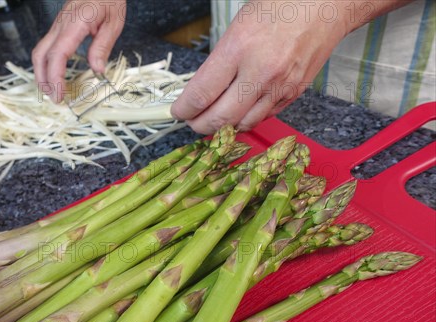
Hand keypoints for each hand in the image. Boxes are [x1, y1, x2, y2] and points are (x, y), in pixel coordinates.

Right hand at [32, 0, 125, 102]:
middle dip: (43, 79)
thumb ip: (102, 46)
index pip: (57, 54)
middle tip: (55, 98)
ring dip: (42, 73)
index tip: (59, 94)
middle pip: (40, 55)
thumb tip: (96, 70)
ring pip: (40, 51)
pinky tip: (56, 73)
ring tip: (53, 90)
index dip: (55, 77)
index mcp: (74, 24)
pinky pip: (47, 46)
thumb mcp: (113, 22)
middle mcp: (60, 24)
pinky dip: (48, 63)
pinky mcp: (59, 26)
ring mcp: (57, 25)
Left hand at [171, 0, 351, 133]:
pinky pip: (264, 117)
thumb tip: (202, 88)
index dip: (184, 109)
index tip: (178, 112)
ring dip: (223, 126)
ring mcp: (279, 86)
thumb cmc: (281, 6)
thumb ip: (220, 60)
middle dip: (200, 126)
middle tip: (192, 122)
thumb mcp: (238, 26)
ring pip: (243, 123)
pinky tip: (239, 112)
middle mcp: (259, 72)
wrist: (326, 4)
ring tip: (213, 120)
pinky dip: (247, 119)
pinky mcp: (294, 93)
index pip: (202, 93)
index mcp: (239, 48)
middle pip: (220, 117)